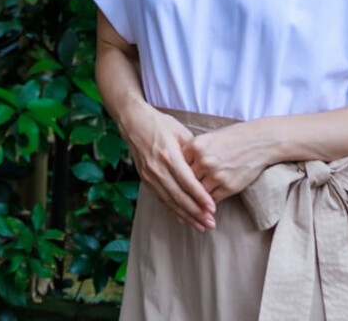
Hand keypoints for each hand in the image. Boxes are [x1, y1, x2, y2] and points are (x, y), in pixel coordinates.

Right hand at [120, 103, 215, 231]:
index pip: (187, 182)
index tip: (213, 208)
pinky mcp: (145, 179)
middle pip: (179, 196)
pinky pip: (160, 199)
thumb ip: (193, 152)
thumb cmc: (160, 124)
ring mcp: (149, 175)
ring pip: (169, 201)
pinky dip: (172, 210)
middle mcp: (157, 168)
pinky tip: (182, 219)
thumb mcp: (180, 132)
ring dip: (186, 215)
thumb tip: (207, 169)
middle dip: (196, 212)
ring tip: (200, 226)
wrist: (134, 122)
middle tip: (211, 223)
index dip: (201, 197)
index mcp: (169, 156)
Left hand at [183, 121, 276, 203]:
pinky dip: (206, 204)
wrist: (258, 142)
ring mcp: (216, 175)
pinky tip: (204, 207)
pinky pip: (211, 200)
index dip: (174, 174)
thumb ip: (192, 151)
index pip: (177, 165)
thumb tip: (177, 165)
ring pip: (197, 193)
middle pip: (185, 181)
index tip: (170, 181)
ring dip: (193, 200)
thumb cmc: (231, 138)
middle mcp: (203, 161)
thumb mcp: (207, 139)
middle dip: (181, 189)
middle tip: (175, 198)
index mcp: (195, 146)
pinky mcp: (228, 187)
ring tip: (188, 207)